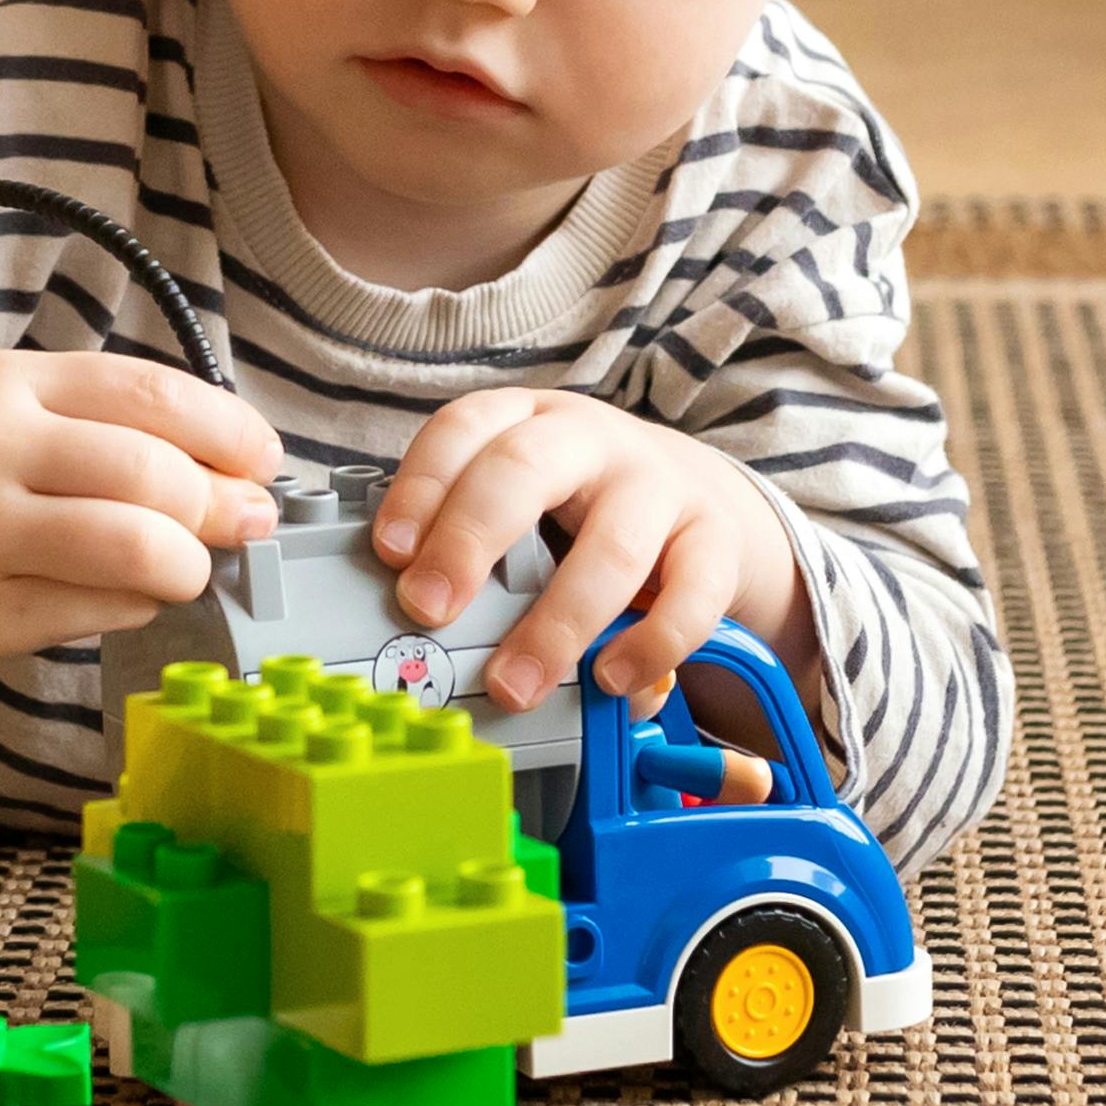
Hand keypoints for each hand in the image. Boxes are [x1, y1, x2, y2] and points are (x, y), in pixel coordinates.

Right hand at [0, 353, 282, 709]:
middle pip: (157, 478)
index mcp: (1, 384)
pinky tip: (121, 593)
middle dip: (223, 506)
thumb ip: (96, 421)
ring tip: (186, 565)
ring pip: (137, 554)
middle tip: (244, 522)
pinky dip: (132, 604)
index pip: (153, 397)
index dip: (231, 432)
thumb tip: (231, 470)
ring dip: (188, 565)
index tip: (263, 459)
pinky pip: (95, 614)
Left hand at [368, 390, 804, 715]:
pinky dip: (652, 643)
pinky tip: (611, 679)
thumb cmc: (581, 507)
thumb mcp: (522, 503)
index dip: (421, 486)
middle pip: (525, 467)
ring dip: (556, 623)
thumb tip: (409, 627)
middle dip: (469, 538)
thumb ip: (472, 548)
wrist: (699, 499)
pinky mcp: (715, 540)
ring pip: (612, 543)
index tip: (389, 552)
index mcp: (526, 421)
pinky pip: (693, 593)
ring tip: (515, 684)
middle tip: (427, 608)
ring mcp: (659, 485)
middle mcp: (590, 440)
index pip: (464, 429)